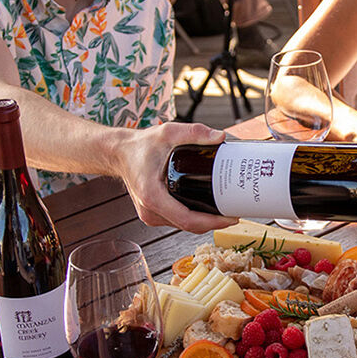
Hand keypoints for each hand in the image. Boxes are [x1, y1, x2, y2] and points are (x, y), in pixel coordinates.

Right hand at [115, 121, 236, 231]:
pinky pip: (178, 221)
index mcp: (153, 196)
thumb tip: (221, 137)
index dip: (212, 222)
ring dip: (205, 222)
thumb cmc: (141, 145)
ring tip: (226, 209)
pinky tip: (209, 208)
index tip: (231, 218)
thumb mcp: (168, 133)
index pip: (188, 219)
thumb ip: (195, 132)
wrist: (120, 153)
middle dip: (214, 223)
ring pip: (184, 225)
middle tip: (236, 212)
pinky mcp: (153, 214)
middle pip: (189, 226)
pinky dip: (195, 218)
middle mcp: (150, 211)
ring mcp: (151, 215)